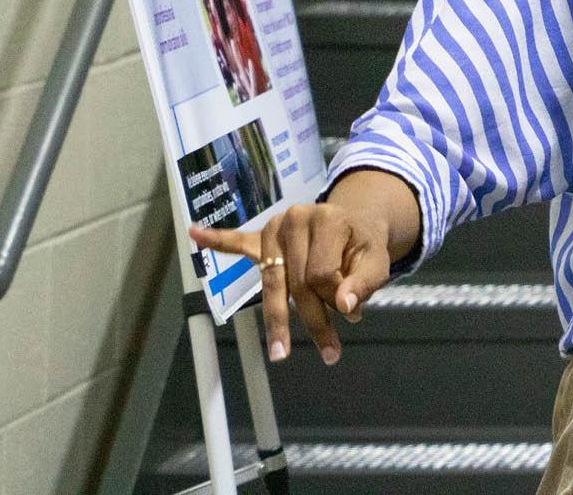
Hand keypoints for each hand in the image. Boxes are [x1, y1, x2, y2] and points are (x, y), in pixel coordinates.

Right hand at [189, 169, 419, 364]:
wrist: (354, 222)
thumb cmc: (363, 245)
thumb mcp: (377, 260)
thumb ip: (365, 281)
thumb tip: (345, 305)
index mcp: (328, 219)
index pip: (323, 273)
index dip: (337, 299)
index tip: (354, 314)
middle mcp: (298, 218)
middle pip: (297, 282)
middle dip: (313, 318)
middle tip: (331, 352)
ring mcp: (276, 227)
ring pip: (273, 281)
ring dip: (278, 318)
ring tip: (278, 353)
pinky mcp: (262, 237)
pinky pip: (236, 240)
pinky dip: (217, 238)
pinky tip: (195, 232)